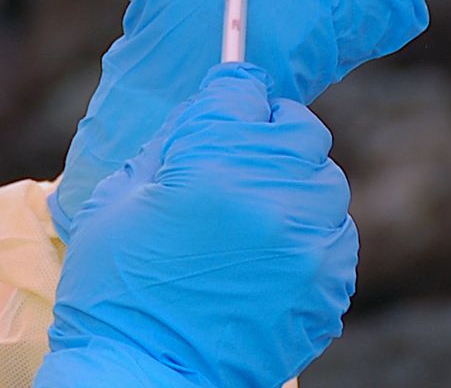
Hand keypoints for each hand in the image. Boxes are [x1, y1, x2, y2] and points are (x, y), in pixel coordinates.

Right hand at [36, 64, 357, 387]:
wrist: (142, 372)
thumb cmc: (116, 286)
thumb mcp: (120, 197)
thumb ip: (171, 144)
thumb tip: (207, 113)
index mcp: (210, 164)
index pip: (242, 91)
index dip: (230, 95)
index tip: (226, 105)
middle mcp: (271, 197)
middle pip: (300, 131)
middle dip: (270, 135)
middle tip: (242, 158)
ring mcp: (306, 246)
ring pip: (326, 185)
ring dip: (295, 187)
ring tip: (256, 215)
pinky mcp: (327, 290)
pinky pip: (335, 239)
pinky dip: (309, 237)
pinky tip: (270, 256)